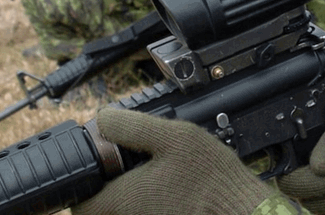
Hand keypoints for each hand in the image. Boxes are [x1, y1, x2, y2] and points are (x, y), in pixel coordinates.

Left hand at [73, 109, 275, 214]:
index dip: (83, 184)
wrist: (244, 212)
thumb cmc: (212, 180)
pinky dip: (151, 204)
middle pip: (101, 210)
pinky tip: (171, 189)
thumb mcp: (172, 137)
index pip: (80, 205)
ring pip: (125, 212)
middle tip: (124, 166)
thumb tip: (102, 118)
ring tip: (154, 174)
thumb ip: (132, 127)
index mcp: (123, 200)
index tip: (96, 168)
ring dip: (131, 195)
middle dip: (107, 189)